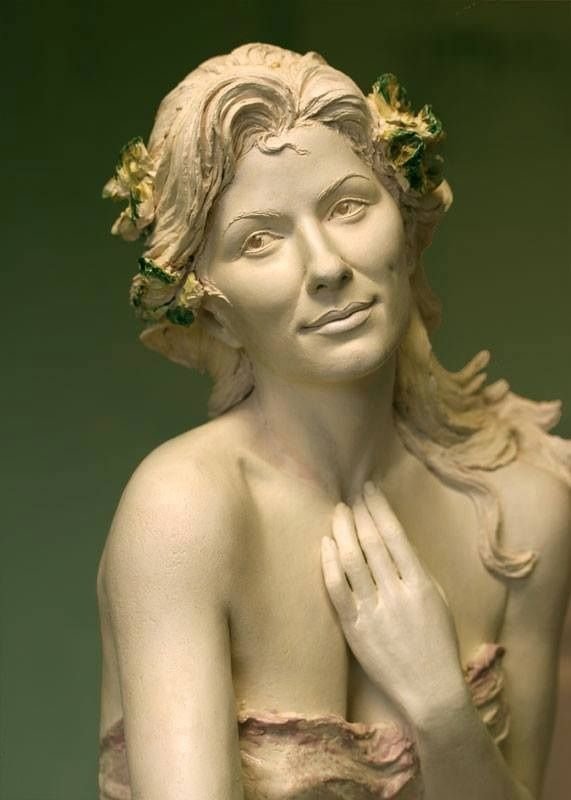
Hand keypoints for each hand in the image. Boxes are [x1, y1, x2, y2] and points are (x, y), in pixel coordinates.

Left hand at [320, 482, 467, 723]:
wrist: (430, 690)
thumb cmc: (438, 642)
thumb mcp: (438, 600)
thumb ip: (417, 569)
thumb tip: (394, 539)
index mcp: (421, 584)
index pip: (395, 536)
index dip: (379, 509)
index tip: (369, 490)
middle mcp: (396, 594)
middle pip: (372, 543)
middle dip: (359, 514)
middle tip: (350, 497)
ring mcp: (372, 611)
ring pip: (351, 561)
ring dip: (343, 531)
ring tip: (338, 514)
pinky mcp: (353, 628)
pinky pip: (336, 589)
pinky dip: (329, 563)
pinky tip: (326, 545)